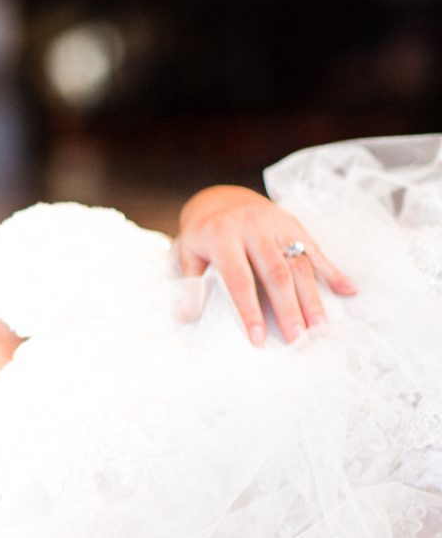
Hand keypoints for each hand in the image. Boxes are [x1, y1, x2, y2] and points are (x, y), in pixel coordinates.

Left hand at [174, 185, 356, 345]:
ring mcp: (277, 224)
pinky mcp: (294, 224)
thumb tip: (187, 317)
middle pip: (276, 274)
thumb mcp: (187, 252)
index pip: (239, 279)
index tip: (258, 339)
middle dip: (289, 309)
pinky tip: (349, 290)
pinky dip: (333, 271)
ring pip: (300, 263)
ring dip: (313, 297)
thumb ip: (190, 283)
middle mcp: (253, 228)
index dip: (250, 310)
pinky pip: (316, 249)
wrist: (221, 198)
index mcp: (223, 235)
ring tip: (321, 327)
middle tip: (299, 339)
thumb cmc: (202, 233)